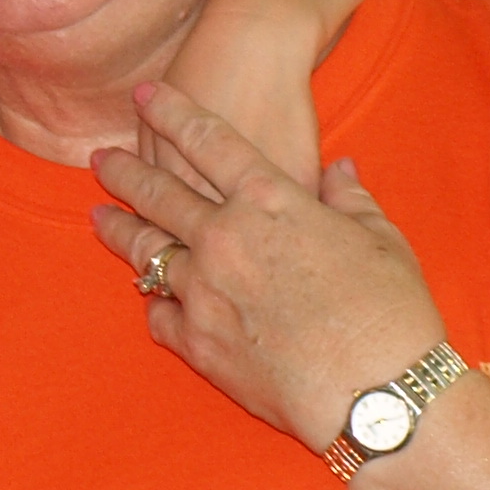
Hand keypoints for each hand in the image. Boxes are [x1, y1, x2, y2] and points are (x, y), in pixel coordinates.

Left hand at [88, 80, 444, 446]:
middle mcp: (223, 237)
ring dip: (118, 230)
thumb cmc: (392, 313)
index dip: (171, 111)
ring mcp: (202, 290)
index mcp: (268, 201)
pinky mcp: (197, 342)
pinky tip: (147, 295)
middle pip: (157, 191)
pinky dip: (154, 301)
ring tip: (97, 217)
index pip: (206, 139)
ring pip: (144, 249)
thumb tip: (340, 169)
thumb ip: (350, 200)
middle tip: (100, 158)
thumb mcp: (382, 241)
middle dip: (123, 171)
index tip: (145, 93)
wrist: (378, 396)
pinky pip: (158, 313)